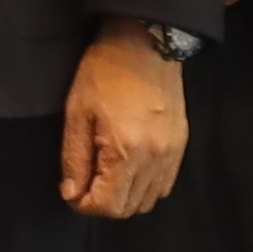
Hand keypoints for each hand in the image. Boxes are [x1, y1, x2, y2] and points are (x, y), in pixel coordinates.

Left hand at [60, 30, 187, 219]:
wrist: (145, 43)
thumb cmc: (105, 72)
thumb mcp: (77, 114)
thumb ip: (74, 159)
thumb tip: (72, 194)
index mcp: (126, 151)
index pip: (108, 206)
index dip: (84, 205)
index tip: (72, 191)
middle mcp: (154, 158)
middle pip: (129, 208)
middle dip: (103, 203)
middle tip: (85, 182)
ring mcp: (172, 153)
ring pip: (148, 200)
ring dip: (124, 196)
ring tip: (105, 174)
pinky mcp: (181, 145)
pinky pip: (164, 184)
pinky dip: (144, 186)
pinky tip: (128, 168)